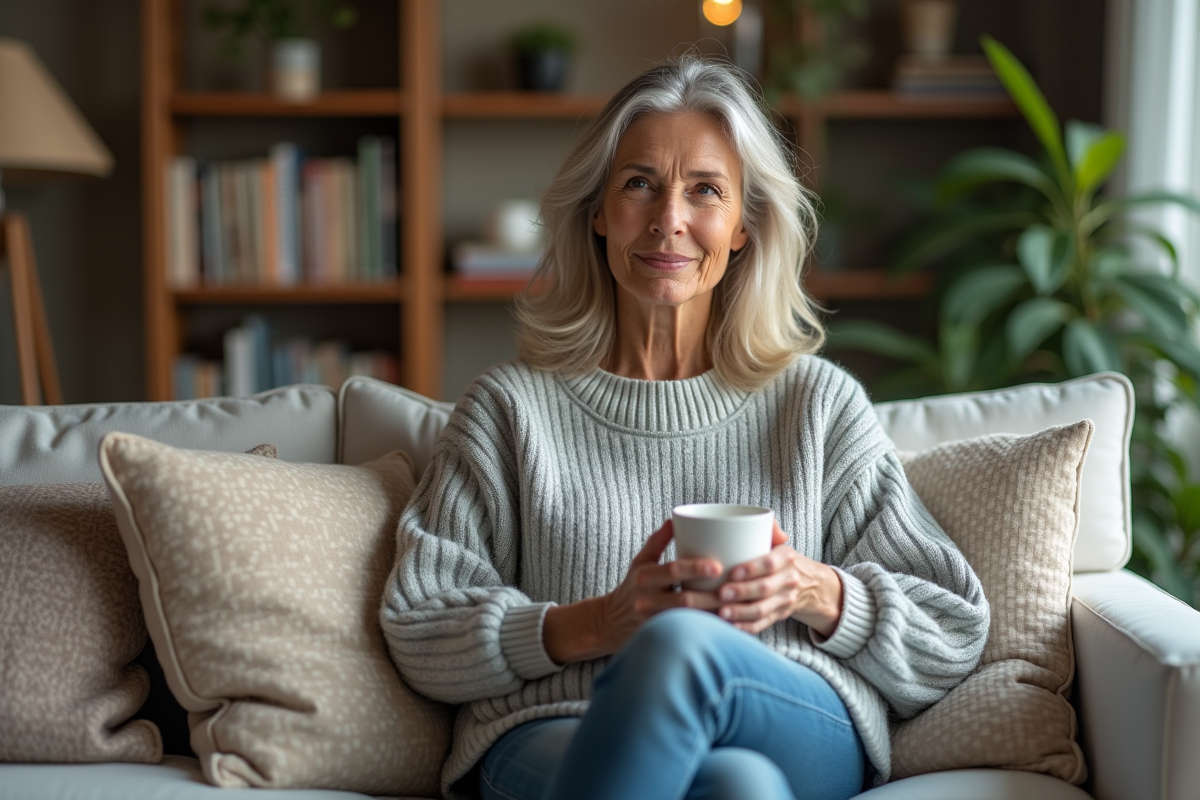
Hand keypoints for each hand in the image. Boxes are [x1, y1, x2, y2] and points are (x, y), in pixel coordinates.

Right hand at [543, 520, 721, 664]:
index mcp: (644, 577)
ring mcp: (651, 623)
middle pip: (684, 599)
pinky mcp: (658, 639)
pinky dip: (705, 632)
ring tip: (735, 609)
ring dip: (713, 616)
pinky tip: (723, 628)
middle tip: (735, 591)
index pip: (673, 570)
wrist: (608, 622)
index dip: (696, 568)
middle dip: (712, 596)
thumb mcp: (640, 562)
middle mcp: (646, 600)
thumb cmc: (632, 587)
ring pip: (688, 621)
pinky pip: (686, 636)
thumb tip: (675, 519)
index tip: (718, 566)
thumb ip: (657, 541)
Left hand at [714, 521, 842, 636]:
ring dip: (741, 613)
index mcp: (786, 557)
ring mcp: (785, 600)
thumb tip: (771, 527)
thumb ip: (768, 528)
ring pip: (763, 609)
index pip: (770, 563)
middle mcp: (789, 580)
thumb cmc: (778, 558)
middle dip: (742, 592)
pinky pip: (762, 624)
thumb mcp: (777, 541)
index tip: (732, 573)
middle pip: (765, 588)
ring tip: (721, 612)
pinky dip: (745, 627)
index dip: (751, 569)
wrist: (809, 583)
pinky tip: (729, 626)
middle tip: (720, 594)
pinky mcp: (779, 616)